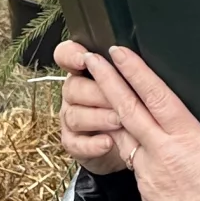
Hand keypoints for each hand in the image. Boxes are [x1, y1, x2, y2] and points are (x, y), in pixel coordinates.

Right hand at [53, 39, 130, 174]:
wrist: (129, 145)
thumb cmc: (133, 108)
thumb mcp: (132, 86)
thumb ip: (127, 72)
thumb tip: (133, 59)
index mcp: (85, 71)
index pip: (66, 55)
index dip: (71, 55)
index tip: (86, 58)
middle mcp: (74, 93)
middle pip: (73, 87)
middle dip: (97, 92)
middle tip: (119, 98)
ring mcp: (71, 118)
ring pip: (74, 115)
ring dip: (98, 118)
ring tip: (120, 121)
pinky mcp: (73, 143)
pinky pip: (76, 143)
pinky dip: (92, 144)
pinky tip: (108, 142)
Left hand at [87, 46, 199, 200]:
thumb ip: (198, 134)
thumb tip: (187, 124)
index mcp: (187, 137)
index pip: (155, 96)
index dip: (135, 71)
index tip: (119, 53)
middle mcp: (162, 151)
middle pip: (128, 109)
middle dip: (108, 81)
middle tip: (92, 59)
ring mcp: (148, 171)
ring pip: (123, 134)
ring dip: (109, 111)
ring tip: (97, 90)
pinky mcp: (143, 189)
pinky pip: (131, 160)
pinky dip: (127, 144)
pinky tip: (123, 136)